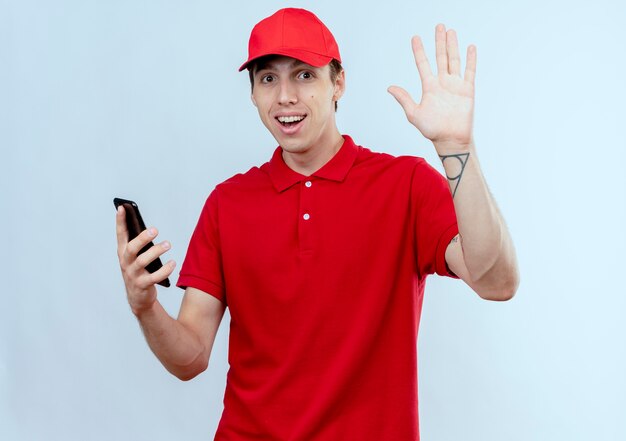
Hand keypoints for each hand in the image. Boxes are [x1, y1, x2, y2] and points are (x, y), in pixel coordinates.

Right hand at [115, 205, 175, 315]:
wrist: (138, 298)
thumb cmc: (139, 271)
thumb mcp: (136, 257)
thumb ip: (140, 244)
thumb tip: (150, 228)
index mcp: (123, 252)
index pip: (120, 234)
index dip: (120, 221)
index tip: (122, 207)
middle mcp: (125, 262)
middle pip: (131, 248)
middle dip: (142, 238)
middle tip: (155, 230)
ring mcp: (132, 274)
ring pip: (142, 261)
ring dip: (156, 251)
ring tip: (168, 244)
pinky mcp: (142, 285)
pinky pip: (154, 277)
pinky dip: (165, 270)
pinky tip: (173, 263)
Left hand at [388, 24, 476, 152]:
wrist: (450, 139)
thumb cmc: (431, 129)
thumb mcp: (414, 114)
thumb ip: (404, 99)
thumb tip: (389, 88)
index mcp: (429, 87)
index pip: (423, 64)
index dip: (419, 51)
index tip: (415, 38)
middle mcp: (442, 83)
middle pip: (440, 57)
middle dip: (439, 42)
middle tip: (439, 26)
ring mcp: (455, 85)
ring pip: (454, 60)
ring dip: (452, 46)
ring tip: (451, 31)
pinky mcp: (467, 90)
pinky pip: (469, 72)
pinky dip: (470, 59)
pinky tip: (470, 47)